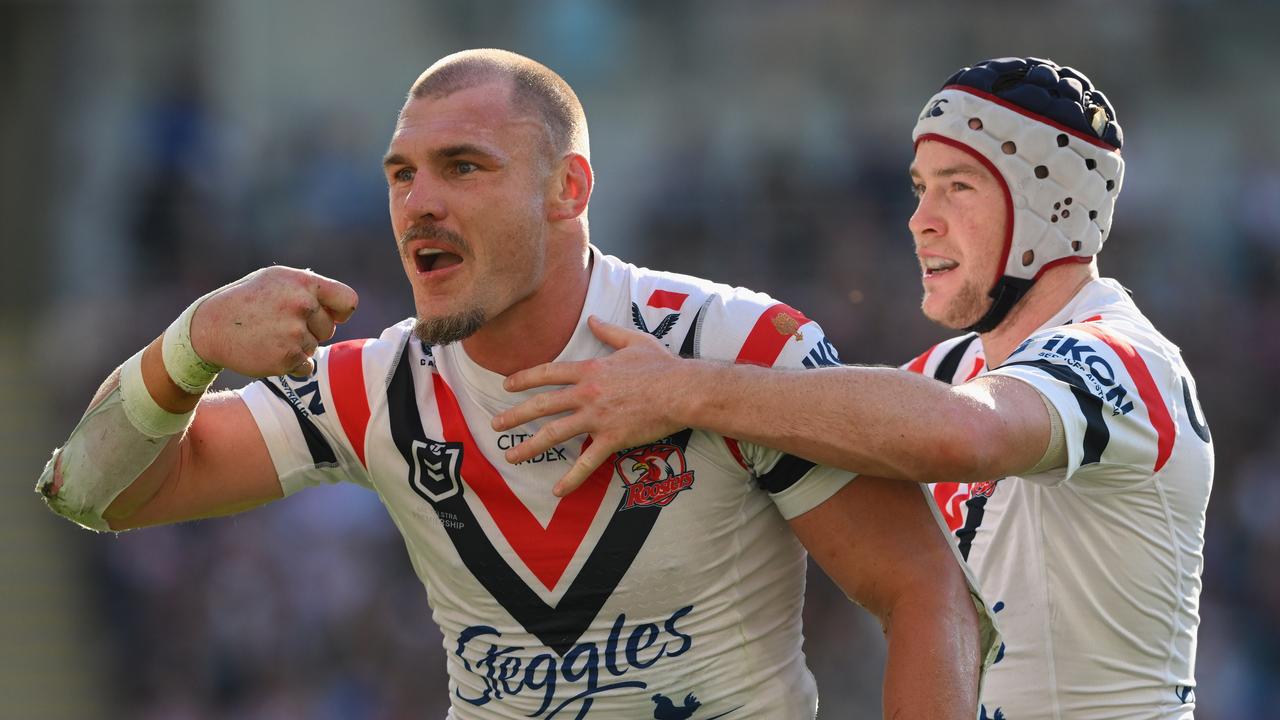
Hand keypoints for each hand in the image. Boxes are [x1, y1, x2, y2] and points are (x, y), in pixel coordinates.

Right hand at [190, 266, 358, 377]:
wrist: (209, 327)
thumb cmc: (246, 301)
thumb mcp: (276, 280)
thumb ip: (310, 289)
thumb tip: (344, 307)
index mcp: (302, 282)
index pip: (348, 301)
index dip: (340, 312)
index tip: (330, 316)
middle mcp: (301, 305)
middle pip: (329, 328)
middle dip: (311, 330)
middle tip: (280, 325)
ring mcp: (294, 333)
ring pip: (315, 348)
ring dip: (297, 347)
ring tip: (269, 336)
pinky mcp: (286, 357)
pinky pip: (307, 367)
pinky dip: (292, 365)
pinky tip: (269, 351)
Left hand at [493, 315, 686, 495]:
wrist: (683, 391)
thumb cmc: (662, 366)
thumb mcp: (634, 341)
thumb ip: (609, 332)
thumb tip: (592, 320)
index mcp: (590, 369)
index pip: (548, 373)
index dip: (524, 379)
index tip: (506, 386)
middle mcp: (587, 394)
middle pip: (542, 405)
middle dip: (515, 416)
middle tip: (496, 425)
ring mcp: (597, 418)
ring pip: (554, 434)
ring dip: (529, 446)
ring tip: (510, 456)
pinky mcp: (612, 439)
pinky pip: (586, 462)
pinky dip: (571, 478)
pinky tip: (556, 490)